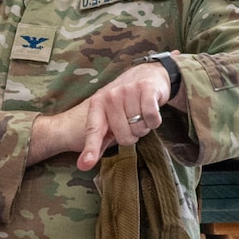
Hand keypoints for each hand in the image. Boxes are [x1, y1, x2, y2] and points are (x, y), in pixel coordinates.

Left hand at [27, 63, 173, 169]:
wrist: (146, 74)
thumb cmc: (125, 102)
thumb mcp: (108, 117)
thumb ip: (98, 140)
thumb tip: (84, 165)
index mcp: (97, 104)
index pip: (94, 130)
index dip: (90, 149)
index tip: (86, 164)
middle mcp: (111, 96)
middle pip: (124, 137)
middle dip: (132, 134)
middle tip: (133, 120)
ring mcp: (128, 91)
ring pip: (139, 129)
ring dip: (144, 126)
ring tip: (141, 112)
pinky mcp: (146, 89)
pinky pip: (152, 119)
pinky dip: (154, 120)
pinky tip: (151, 110)